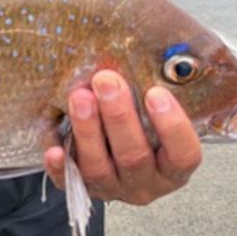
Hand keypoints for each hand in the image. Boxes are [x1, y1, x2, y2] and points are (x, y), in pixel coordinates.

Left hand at [44, 70, 201, 204]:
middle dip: (119, 117)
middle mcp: (145, 182)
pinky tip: (53, 149)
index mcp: (173, 165)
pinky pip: (68, 182)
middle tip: (106, 80)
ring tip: (79, 95)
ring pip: (100, 169)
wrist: (109, 138)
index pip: (183, 155)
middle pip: (135, 158)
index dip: (172, 127)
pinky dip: (60, 166)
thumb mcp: (156, 101)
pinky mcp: (81, 188)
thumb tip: (162, 47)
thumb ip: (160, 82)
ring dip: (88, 131)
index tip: (156, 92)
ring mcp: (112, 188)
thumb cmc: (139, 110)